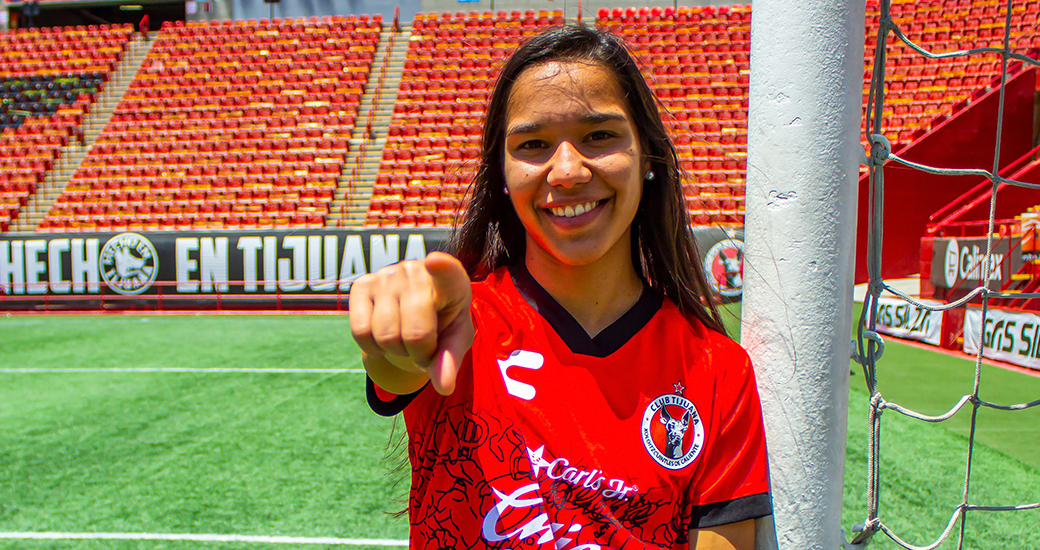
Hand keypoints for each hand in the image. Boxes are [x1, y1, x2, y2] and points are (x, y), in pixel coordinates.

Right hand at [349, 252, 473, 395]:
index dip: (442, 268)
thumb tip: (444, 387)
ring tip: (405, 340)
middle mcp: (416, 271)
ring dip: (396, 352)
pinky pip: (360, 332)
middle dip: (420, 355)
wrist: (418, 310)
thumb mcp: (455, 340)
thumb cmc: (444, 323)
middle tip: (424, 349)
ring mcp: (386, 275)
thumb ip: (451, 361)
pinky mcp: (361, 284)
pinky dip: (372, 348)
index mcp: (451, 280)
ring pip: (385, 336)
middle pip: (415, 333)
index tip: (435, 261)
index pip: (447, 271)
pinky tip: (384, 337)